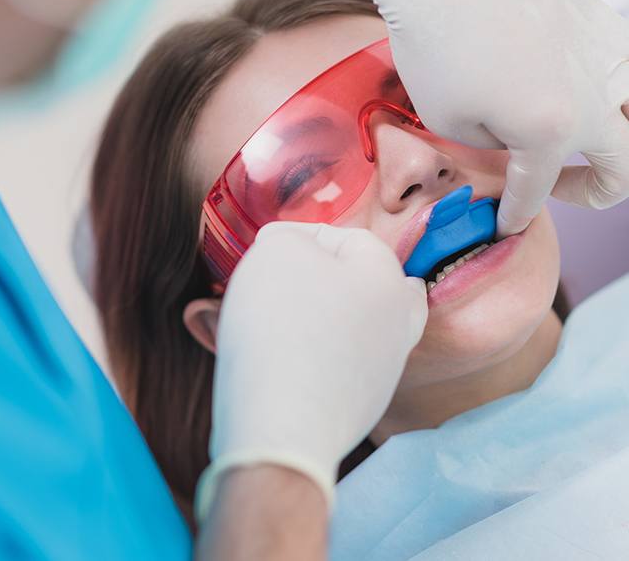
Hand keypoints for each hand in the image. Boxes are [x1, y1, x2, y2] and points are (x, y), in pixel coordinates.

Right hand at [196, 222, 427, 519]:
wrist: (283, 427)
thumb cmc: (281, 327)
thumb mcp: (276, 252)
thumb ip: (287, 237)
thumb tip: (290, 248)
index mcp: (388, 277)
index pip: (347, 237)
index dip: (300, 236)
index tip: (264, 250)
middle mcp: (399, 322)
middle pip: (362, 283)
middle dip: (322, 277)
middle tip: (283, 282)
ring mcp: (385, 369)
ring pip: (354, 325)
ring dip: (320, 316)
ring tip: (279, 318)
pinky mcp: (363, 406)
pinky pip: (340, 365)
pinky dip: (317, 354)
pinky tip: (286, 357)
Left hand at [299, 0, 628, 236]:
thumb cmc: (436, 44)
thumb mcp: (451, 121)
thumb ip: (495, 147)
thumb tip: (515, 145)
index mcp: (553, 131)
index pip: (537, 192)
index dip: (516, 215)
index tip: (504, 225)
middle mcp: (597, 97)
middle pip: (624, 168)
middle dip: (592, 192)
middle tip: (556, 187)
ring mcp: (609, 53)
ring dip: (615, 140)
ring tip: (577, 138)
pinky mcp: (604, 19)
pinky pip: (625, 68)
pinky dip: (608, 90)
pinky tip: (572, 85)